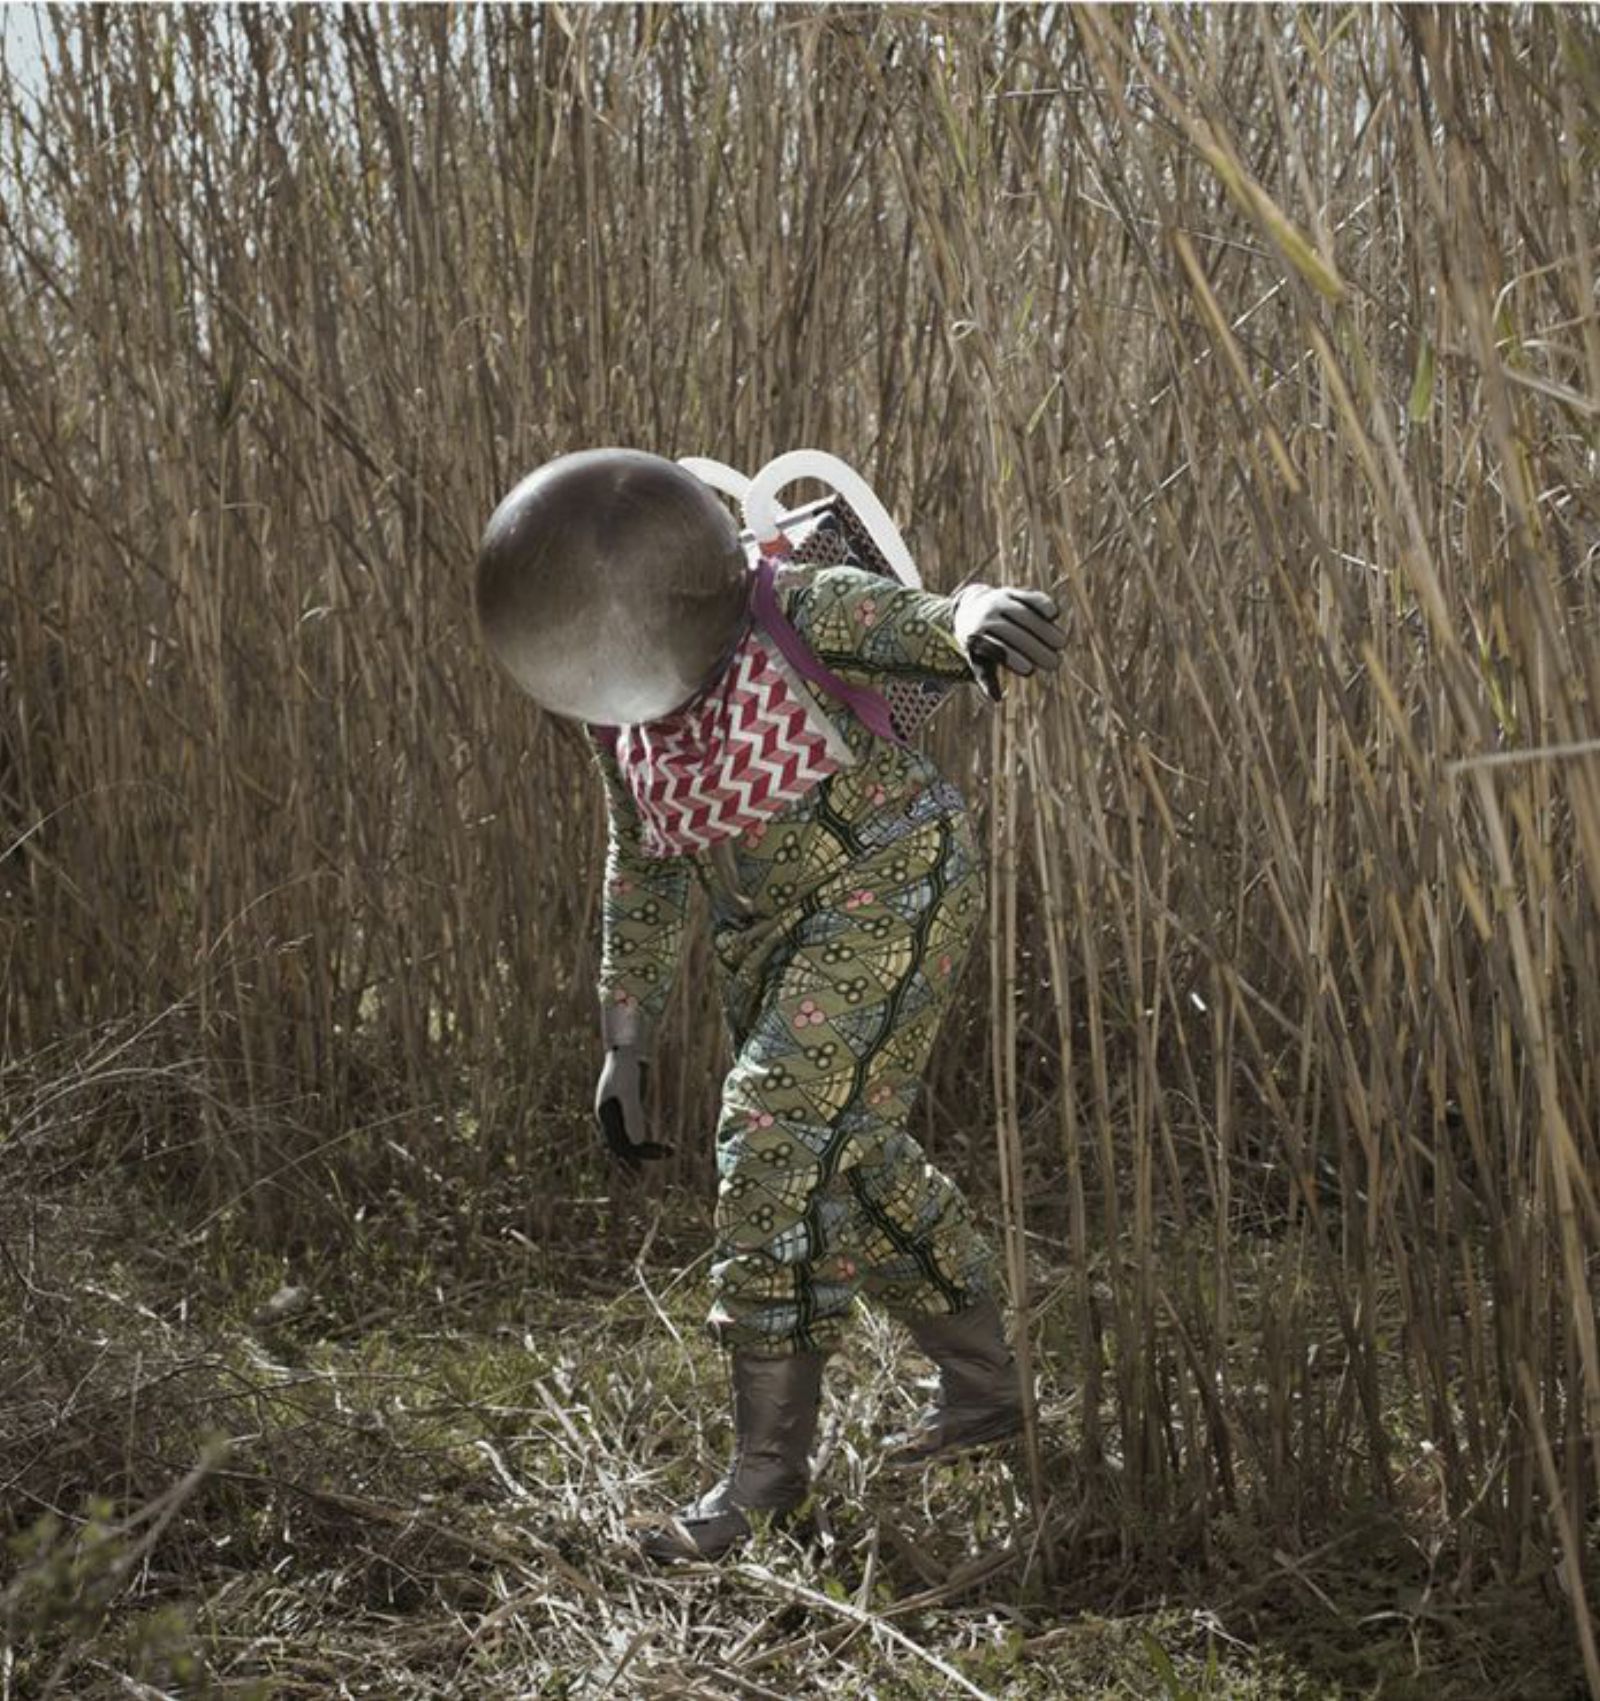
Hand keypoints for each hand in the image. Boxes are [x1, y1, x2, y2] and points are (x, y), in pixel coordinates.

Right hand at [594, 1045, 671, 1172]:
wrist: (623, 1048)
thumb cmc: (626, 1067)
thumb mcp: (630, 1091)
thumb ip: (633, 1116)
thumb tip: (637, 1143)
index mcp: (606, 1115)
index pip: (619, 1145)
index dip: (633, 1158)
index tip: (646, 1169)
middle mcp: (609, 1116)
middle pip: (621, 1146)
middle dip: (638, 1159)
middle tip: (655, 1169)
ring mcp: (617, 1111)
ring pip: (628, 1139)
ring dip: (644, 1151)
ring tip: (666, 1155)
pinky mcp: (627, 1106)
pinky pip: (635, 1128)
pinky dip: (645, 1139)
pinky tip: (658, 1142)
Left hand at [953, 586, 1065, 701]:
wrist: (970, 607)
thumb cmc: (979, 642)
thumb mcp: (977, 659)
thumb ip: (985, 677)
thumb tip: (996, 699)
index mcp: (975, 635)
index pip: (995, 648)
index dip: (1012, 659)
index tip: (1030, 671)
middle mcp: (985, 616)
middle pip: (1012, 633)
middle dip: (1035, 648)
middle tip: (1055, 664)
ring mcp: (998, 601)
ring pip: (1023, 615)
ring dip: (1044, 629)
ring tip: (1061, 644)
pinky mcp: (1011, 591)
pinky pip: (1027, 597)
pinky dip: (1041, 604)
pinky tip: (1055, 615)